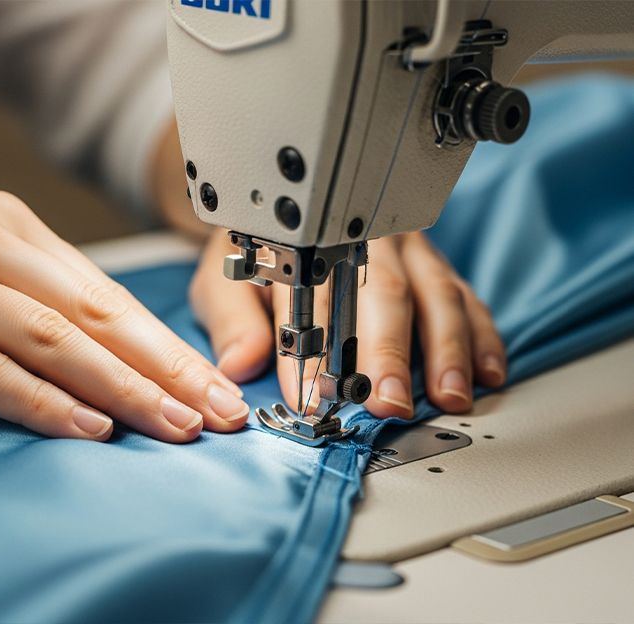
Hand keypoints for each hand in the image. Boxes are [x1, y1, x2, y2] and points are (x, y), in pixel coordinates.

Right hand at [0, 192, 247, 441]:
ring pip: (50, 338)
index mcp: (13, 227)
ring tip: (174, 425)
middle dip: (166, 370)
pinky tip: (87, 428)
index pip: (112, 297)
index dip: (171, 348)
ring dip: (120, 388)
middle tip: (218, 412)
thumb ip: (46, 308)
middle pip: (96, 315)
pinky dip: (38, 401)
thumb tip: (130, 362)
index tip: (219, 389)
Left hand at [190, 228, 505, 418]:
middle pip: (383, 293)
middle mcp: (365, 242)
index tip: (311, 396)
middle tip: (389, 401)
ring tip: (449, 395)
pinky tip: (487, 371)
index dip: (312, 350)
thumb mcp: (229, 282)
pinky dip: (481, 335)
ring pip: (435, 293)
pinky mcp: (434, 267)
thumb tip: (241, 362)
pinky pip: (466, 297)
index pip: (312, 299)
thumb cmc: (261, 260)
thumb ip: (234, 320)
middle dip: (389, 351)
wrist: (287, 223)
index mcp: (309, 244)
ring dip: (445, 348)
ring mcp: (406, 252)